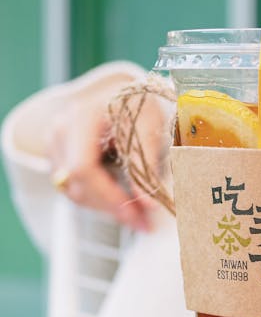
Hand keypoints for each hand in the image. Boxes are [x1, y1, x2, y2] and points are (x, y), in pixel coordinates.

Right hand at [47, 74, 164, 230]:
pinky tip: (124, 203)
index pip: (83, 168)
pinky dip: (100, 199)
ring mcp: (56, 145)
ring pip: (74, 191)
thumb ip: (145, 164)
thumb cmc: (140, 105)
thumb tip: (148, 203)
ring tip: (139, 216)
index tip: (139, 212)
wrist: (126, 94)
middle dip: (112, 207)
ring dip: (106, 208)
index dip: (111, 196)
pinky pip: (74, 188)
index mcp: (81, 117)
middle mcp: (61, 131)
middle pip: (76, 184)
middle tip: (144, 222)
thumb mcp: (149, 127)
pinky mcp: (59, 157)